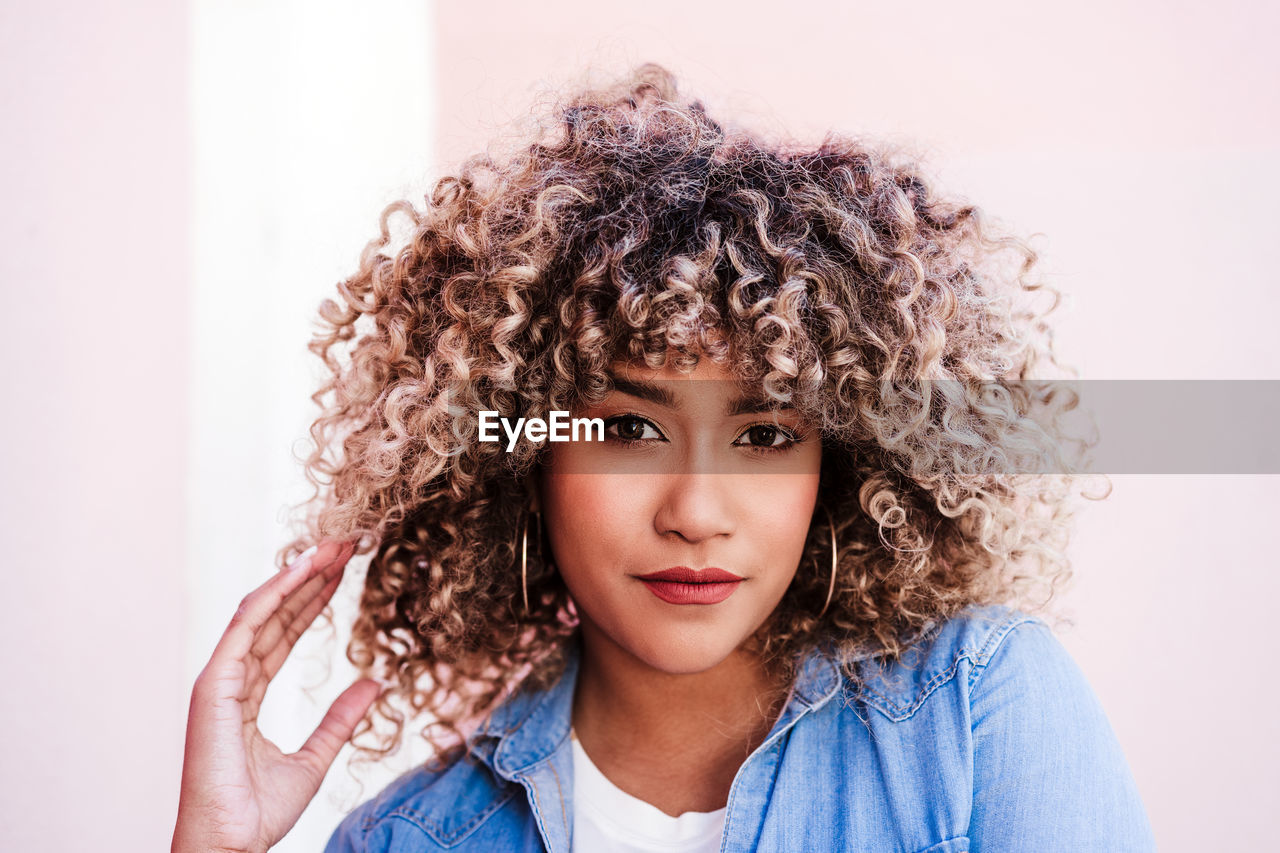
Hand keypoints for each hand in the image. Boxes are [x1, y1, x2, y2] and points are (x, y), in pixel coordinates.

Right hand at [171, 540, 379, 852]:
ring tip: (334, 546)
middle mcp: (230, 680)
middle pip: (274, 613)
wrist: (232, 844)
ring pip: (261, 610)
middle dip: (311, 576)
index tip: (345, 569)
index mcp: (246, 694)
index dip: (314, 598)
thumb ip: (340, 719)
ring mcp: (219, 680)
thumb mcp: (315, 758)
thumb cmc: (259, 813)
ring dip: (297, 574)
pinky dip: (274, 593)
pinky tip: (304, 569)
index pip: (283, 632)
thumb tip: (375, 684)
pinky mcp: (213, 685)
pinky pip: (246, 627)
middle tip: (346, 542)